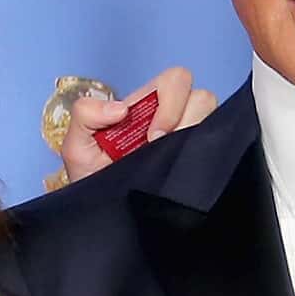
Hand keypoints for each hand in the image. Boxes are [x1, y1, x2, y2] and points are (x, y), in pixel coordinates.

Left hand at [53, 66, 216, 185]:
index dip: (171, 102)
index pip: (176, 80)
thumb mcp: (76, 146)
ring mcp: (188, 140)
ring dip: (193, 139)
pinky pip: (218, 151)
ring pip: (214, 120)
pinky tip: (177, 175)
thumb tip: (120, 109)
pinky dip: (202, 159)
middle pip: (202, 97)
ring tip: (167, 162)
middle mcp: (173, 119)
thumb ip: (84, 115)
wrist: (103, 215)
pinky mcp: (198, 163)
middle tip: (159, 147)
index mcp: (147, 107)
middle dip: (183, 119)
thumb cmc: (93, 180)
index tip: (151, 135)